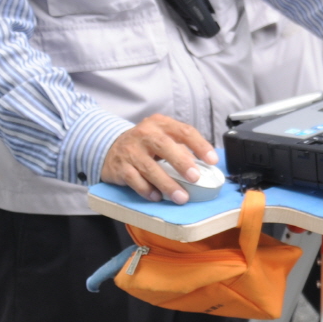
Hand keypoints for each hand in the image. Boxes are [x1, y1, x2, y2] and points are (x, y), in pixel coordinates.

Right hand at [101, 114, 218, 203]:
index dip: (200, 145)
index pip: (184, 131)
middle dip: (182, 163)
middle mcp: (145, 134)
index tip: (212, 160)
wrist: (109, 147)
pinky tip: (157, 197)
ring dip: (167, 184)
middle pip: (164, 146)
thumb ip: (180, 149)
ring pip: (150, 168)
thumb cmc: (144, 144)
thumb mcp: (162, 139)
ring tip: (181, 197)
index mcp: (160, 124)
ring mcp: (131, 150)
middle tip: (195, 178)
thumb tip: (199, 167)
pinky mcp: (120, 167)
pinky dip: (148, 190)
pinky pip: (135, 180)